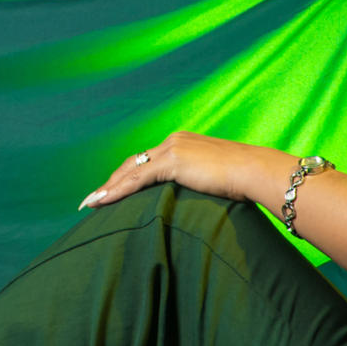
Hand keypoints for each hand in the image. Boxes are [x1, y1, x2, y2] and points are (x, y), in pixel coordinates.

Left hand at [77, 132, 281, 211]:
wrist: (257, 170)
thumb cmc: (246, 180)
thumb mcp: (218, 179)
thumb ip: (203, 182)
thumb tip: (201, 198)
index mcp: (184, 143)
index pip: (148, 160)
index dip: (129, 176)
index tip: (115, 190)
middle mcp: (174, 141)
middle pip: (134, 163)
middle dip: (112, 182)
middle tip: (94, 199)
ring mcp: (173, 149)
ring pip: (130, 171)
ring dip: (108, 188)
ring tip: (89, 204)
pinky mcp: (173, 162)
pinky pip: (136, 179)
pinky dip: (116, 191)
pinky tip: (102, 202)